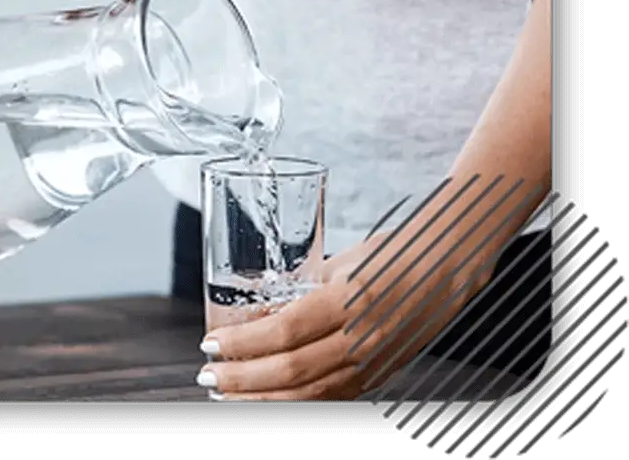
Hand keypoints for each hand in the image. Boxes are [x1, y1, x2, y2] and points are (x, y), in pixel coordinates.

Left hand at [197, 231, 489, 400]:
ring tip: (228, 394)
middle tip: (210, 375)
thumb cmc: (394, 254)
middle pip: (291, 371)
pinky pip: (331, 398)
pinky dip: (294, 403)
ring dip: (261, 398)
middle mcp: (361, 338)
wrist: (448, 268)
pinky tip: (269, 400)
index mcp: (347, 301)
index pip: (284, 333)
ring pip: (309, 395)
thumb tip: (258, 307)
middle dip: (242, 379)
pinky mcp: (377, 376)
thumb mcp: (340, 261)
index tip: (211, 344)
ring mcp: (371, 363)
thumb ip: (302, 287)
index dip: (242, 343)